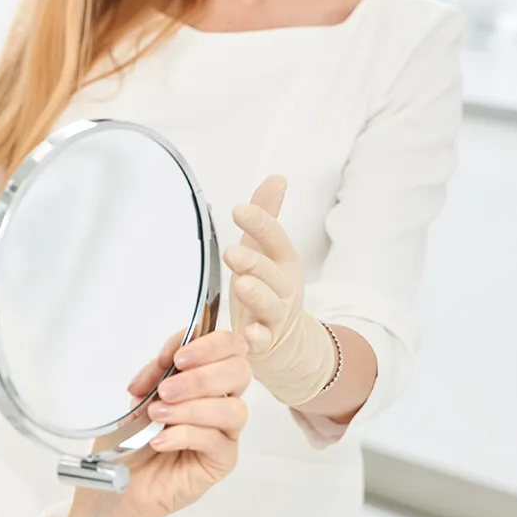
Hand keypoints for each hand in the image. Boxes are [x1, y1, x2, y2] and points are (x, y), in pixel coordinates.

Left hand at [71, 330, 250, 516]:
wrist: (126, 475)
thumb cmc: (138, 432)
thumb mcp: (142, 391)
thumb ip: (159, 369)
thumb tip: (171, 353)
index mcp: (210, 374)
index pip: (231, 346)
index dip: (211, 344)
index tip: (178, 356)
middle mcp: (225, 398)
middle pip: (239, 372)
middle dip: (199, 378)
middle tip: (166, 390)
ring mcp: (227, 430)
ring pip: (232, 408)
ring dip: (190, 408)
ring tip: (157, 415)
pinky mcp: (223, 459)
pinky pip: (215, 440)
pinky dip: (183, 435)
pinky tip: (160, 440)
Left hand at [225, 175, 337, 406]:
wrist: (284, 336)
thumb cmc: (268, 283)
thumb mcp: (267, 248)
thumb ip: (268, 215)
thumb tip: (277, 177)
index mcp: (283, 258)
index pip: (274, 237)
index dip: (259, 223)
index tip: (238, 210)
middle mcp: (283, 285)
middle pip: (270, 272)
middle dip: (253, 261)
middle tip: (232, 252)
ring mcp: (276, 314)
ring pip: (267, 304)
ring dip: (255, 295)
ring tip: (243, 284)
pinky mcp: (265, 339)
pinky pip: (262, 340)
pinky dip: (256, 338)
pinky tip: (247, 335)